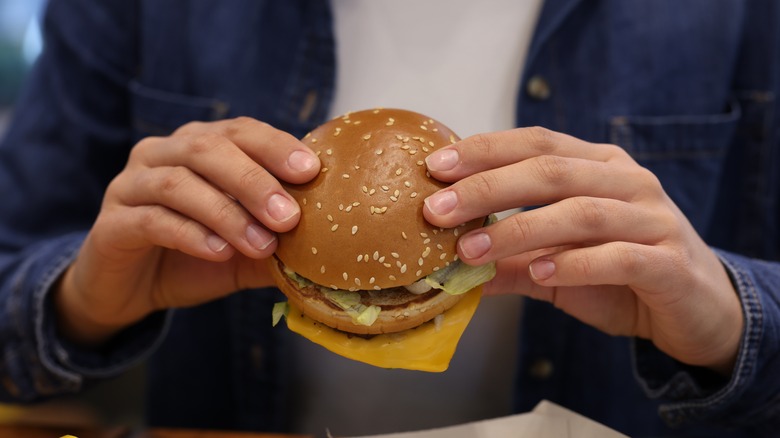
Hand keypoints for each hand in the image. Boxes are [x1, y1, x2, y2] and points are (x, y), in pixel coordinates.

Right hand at [55, 117, 319, 344]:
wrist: (129, 289)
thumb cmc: (194, 257)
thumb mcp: (246, 250)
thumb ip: (280, 242)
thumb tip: (331, 249)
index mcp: (198, 146)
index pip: (239, 131)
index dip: (274, 145)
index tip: (311, 170)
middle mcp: (161, 154)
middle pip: (207, 149)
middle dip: (254, 181)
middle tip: (289, 216)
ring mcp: (130, 185)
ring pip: (178, 182)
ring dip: (226, 213)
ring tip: (262, 244)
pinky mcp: (112, 223)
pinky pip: (151, 220)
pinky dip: (191, 235)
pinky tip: (220, 253)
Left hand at [422, 127, 743, 373]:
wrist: (698, 308)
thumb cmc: (620, 275)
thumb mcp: (555, 265)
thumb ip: (508, 261)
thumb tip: (447, 269)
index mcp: (599, 165)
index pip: (536, 143)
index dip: (484, 150)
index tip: (434, 168)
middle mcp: (627, 181)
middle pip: (551, 171)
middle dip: (487, 187)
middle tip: (437, 210)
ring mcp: (653, 219)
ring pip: (581, 213)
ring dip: (519, 230)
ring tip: (470, 252)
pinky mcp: (670, 262)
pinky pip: (619, 257)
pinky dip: (575, 264)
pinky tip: (539, 272)